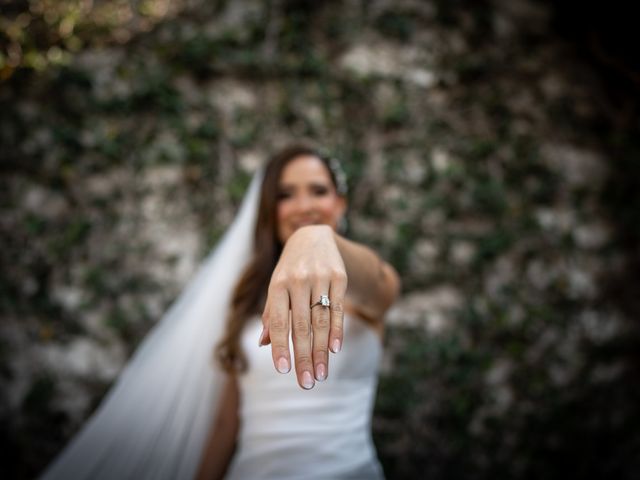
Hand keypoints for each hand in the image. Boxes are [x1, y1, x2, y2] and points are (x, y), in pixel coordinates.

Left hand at [259, 225, 346, 388]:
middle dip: (304, 357)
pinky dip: (337, 330)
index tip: (283, 370)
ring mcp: (320, 277)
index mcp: (277, 284)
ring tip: (321, 375)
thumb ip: (271, 315)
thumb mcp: (276, 287)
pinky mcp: (339, 277)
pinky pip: (337, 308)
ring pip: (320, 321)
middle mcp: (298, 280)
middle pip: (301, 326)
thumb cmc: (289, 271)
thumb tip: (264, 344)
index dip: (281, 346)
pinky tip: (335, 350)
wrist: (313, 237)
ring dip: (321, 351)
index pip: (279, 321)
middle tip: (306, 383)